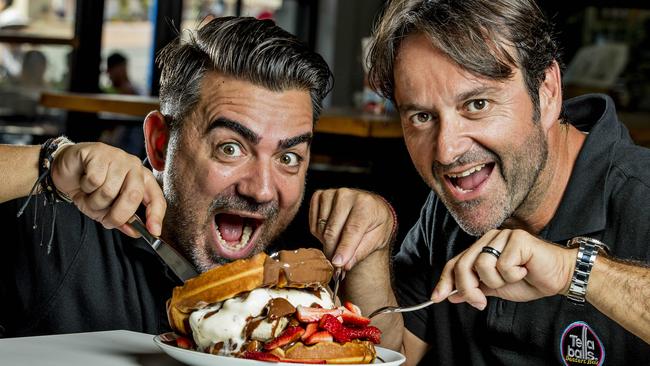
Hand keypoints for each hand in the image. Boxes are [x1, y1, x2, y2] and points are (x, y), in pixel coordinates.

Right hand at [50, 142, 165, 237]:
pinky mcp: (99, 153)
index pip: (156, 198)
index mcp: (142, 180)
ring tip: (90, 194)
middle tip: (106, 220)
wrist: (66, 170)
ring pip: (109, 191)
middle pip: (132, 196)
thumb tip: (136, 233)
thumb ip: (122, 220)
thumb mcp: (106, 209)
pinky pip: (94, 180)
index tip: (154, 232)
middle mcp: (134, 167)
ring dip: (95, 201)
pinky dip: (85, 187)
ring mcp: (118, 157)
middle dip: (118, 215)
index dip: (156, 215)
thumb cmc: (90, 189)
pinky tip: (83, 181)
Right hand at [309, 188, 394, 270]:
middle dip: (333, 251)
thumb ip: (361, 252)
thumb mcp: (377, 239)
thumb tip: (344, 265)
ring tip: (340, 242)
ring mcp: (331, 194)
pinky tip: (331, 232)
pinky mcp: (319, 196)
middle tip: (338, 264)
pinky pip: (313, 223)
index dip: (344, 249)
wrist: (370, 208)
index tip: (338, 264)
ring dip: (327, 242)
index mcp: (365, 203)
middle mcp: (347, 194)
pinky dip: (320, 233)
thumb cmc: (375, 224)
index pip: (351, 229)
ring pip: (321, 228)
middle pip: (332, 231)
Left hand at [430, 229, 575, 309]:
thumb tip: (450, 295)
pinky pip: (503, 264)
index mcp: (481, 248)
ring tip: (514, 277)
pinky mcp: (517, 238)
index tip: (436, 298)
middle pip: (463, 264)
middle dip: (468, 288)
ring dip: (497, 281)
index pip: (455, 262)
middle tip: (480, 302)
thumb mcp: (496, 288)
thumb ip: (474, 288)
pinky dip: (514, 274)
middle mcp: (489, 238)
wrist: (559, 277)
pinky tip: (525, 270)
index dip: (444, 281)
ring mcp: (503, 236)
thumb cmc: (529, 280)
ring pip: (482, 265)